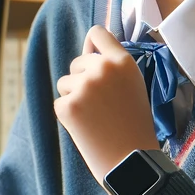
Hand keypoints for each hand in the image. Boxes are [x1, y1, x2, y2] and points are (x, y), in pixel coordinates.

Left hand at [54, 25, 161, 185]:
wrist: (131, 161)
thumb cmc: (134, 124)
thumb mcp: (134, 86)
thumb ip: (112, 65)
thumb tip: (87, 44)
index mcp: (123, 62)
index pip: (97, 33)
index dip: (92, 45)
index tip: (92, 54)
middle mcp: (102, 69)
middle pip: (78, 62)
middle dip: (83, 79)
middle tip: (103, 105)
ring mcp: (83, 87)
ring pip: (65, 82)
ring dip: (75, 97)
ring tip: (96, 117)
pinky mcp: (67, 106)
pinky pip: (60, 102)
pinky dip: (69, 114)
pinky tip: (87, 127)